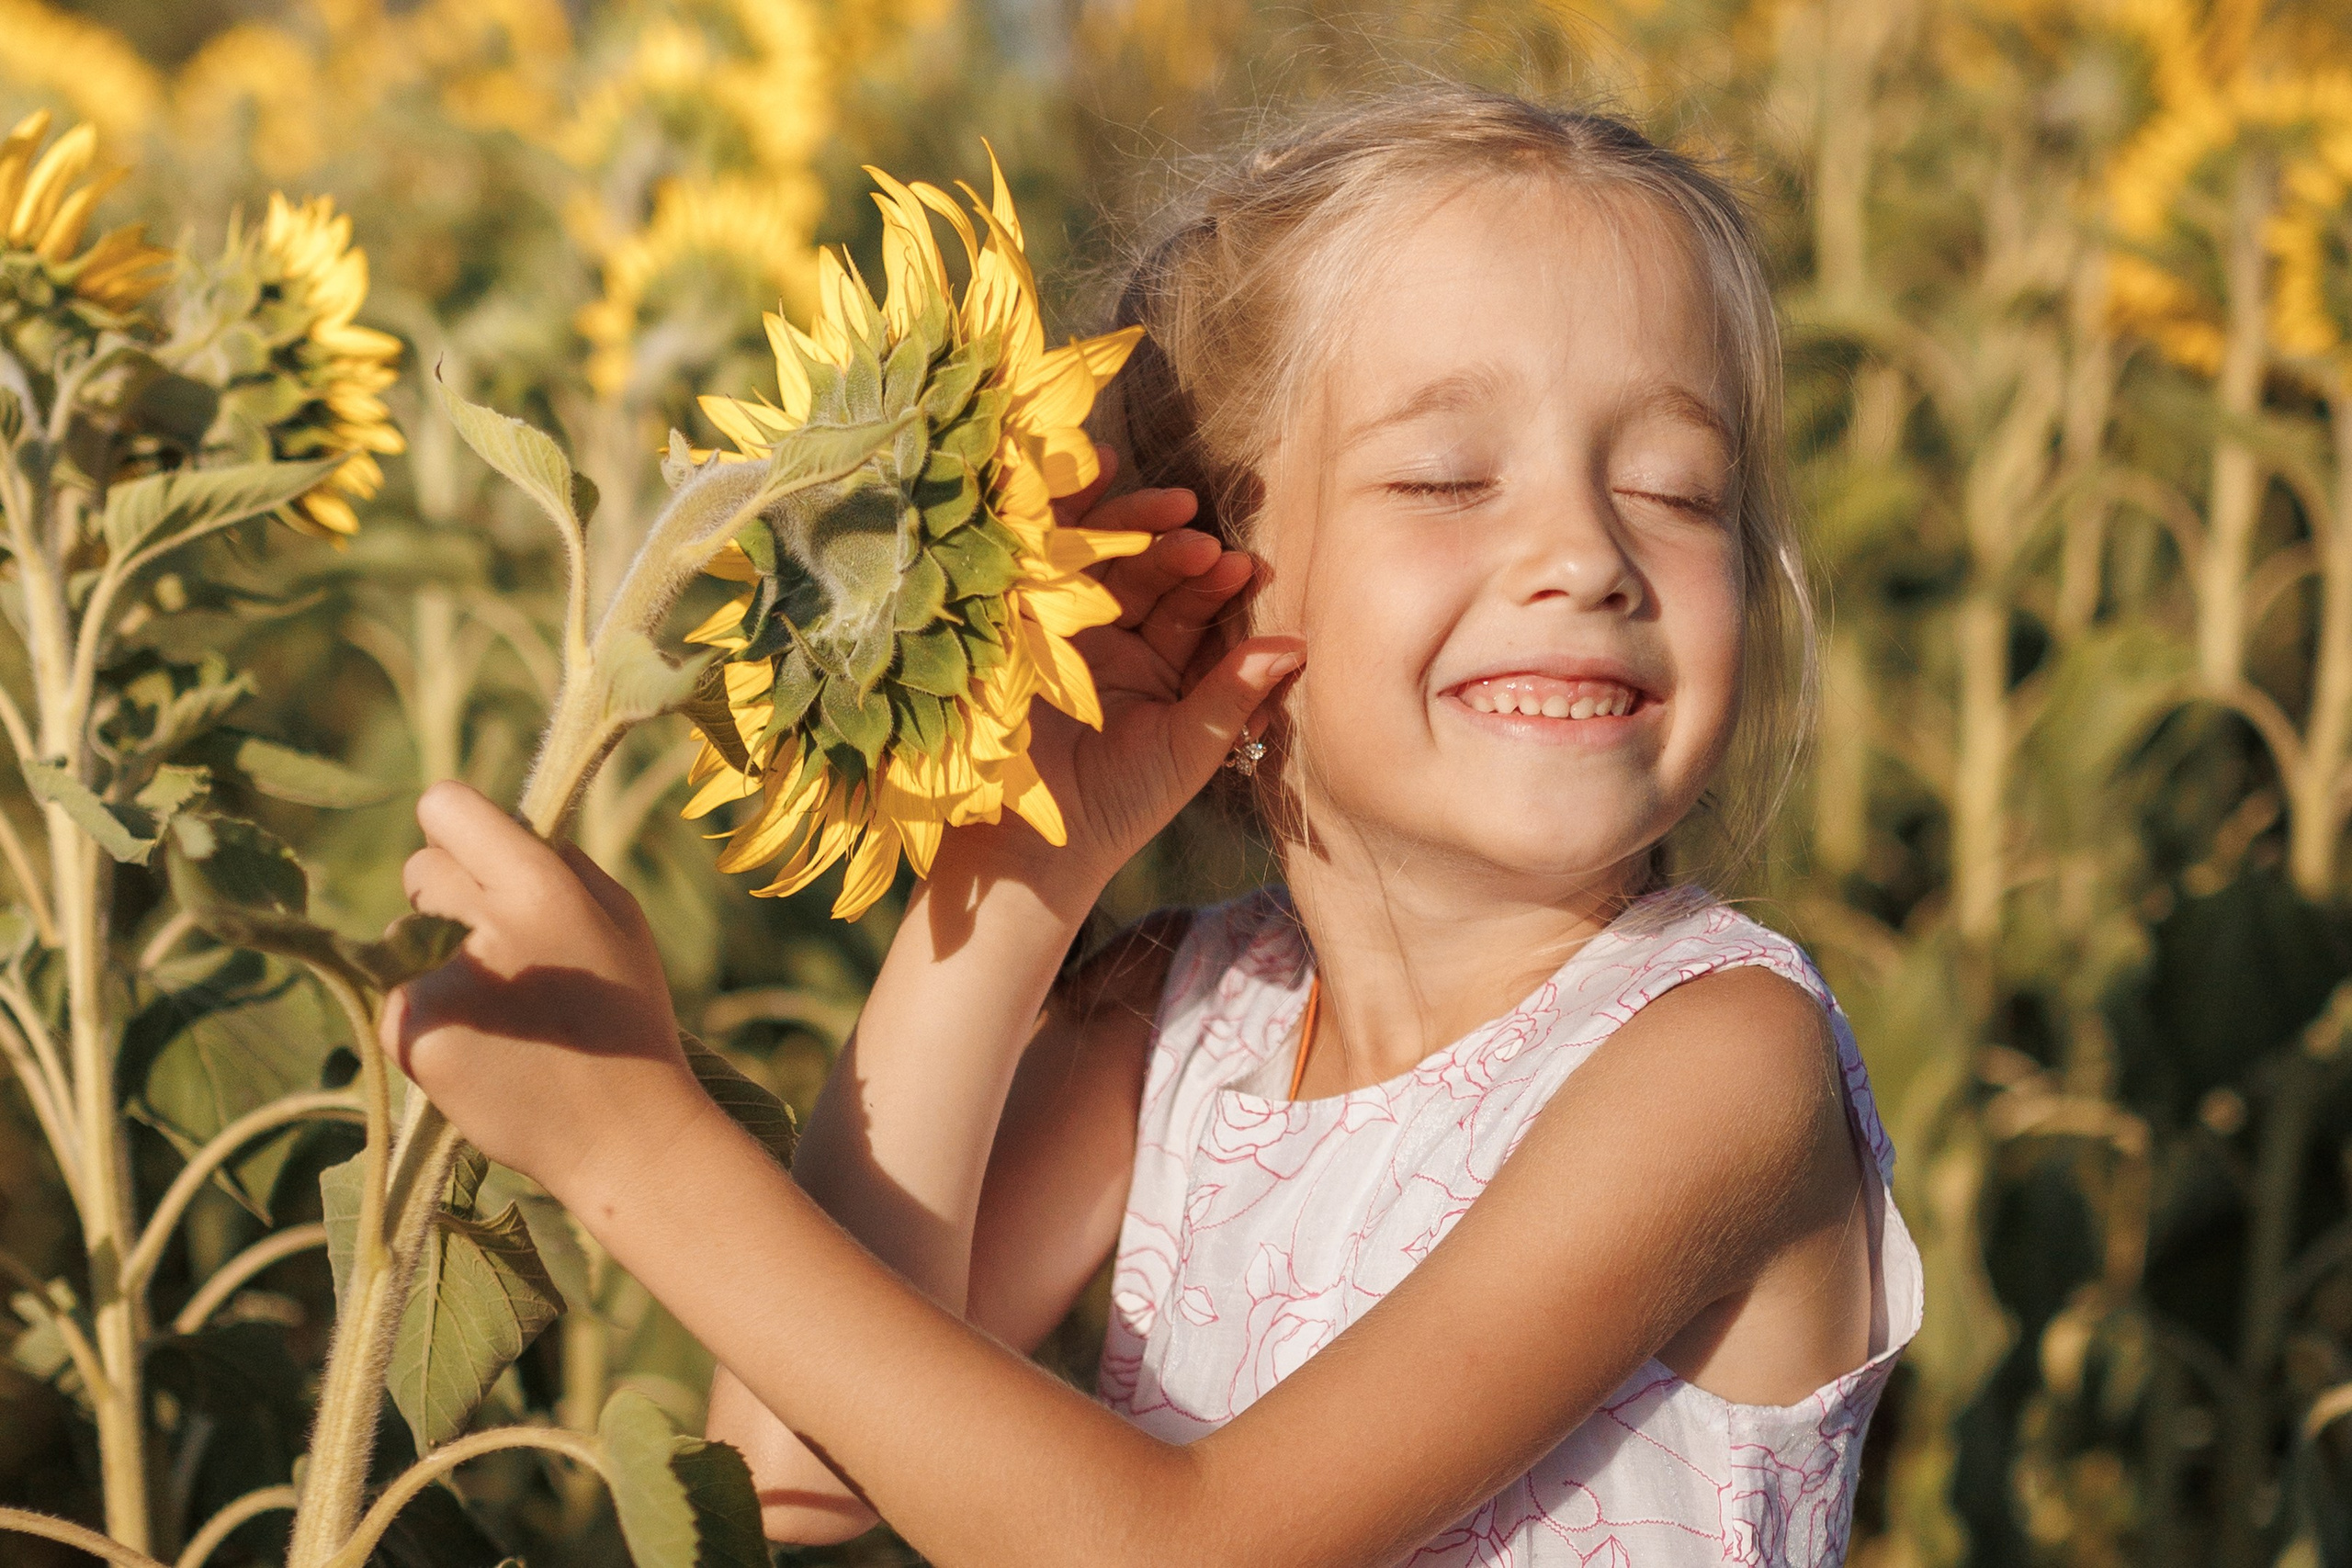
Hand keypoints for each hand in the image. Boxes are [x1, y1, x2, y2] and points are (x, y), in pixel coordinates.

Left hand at [385, 781, 698, 1197]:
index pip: (446, 807)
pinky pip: (397, 995)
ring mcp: (440, 983)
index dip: (459, 828)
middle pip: (419, 869)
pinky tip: (481, 1042)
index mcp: (541, 886)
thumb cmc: (625, 1014)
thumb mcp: (619, 917)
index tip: (476, 856)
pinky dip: (429, 1013)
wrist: (621, 1133)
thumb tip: (496, 822)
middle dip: (450, 896)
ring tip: (501, 1004)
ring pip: (400, 934)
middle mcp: (483, 926)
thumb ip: (557, 859)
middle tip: (504, 947)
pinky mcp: (413, 1034)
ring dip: (435, 957)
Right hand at [1001, 449, 1304, 887]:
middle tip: (1208, 544)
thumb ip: (1235, 693)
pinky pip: (1045, 552)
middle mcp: (1117, 635)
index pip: (1195, 609)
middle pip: (1153, 574)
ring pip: (1105, 558)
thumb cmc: (1121, 804)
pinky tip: (1099, 471)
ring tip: (1177, 511)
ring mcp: (1066, 621)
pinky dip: (1069, 511)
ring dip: (1138, 528)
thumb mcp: (1188, 746)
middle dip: (1182, 554)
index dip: (1220, 585)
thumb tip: (1299, 646)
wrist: (1032, 841)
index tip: (1248, 568)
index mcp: (1162, 664)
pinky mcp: (1019, 613)